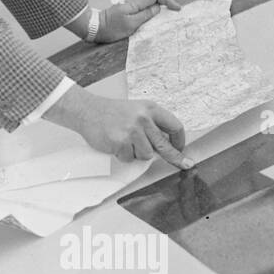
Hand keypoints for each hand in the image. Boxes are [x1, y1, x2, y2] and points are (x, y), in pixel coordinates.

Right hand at [45, 86, 191, 168]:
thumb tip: (164, 146)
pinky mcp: (120, 142)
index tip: (180, 148)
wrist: (87, 110)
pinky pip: (129, 158)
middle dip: (176, 158)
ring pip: (146, 155)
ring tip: (124, 142)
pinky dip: (123, 155)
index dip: (179, 140)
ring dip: (136, 153)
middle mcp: (143, 119)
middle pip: (164, 145)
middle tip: (186, 165)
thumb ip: (150, 124)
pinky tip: (115, 144)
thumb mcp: (135, 110)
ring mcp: (132, 131)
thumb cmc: (111, 112)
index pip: (174, 126)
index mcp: (150, 108)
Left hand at [98, 0, 181, 42]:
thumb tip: (158, 8)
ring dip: (161, 8)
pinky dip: (153, 12)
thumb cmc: (110, 28)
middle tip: (176, 13)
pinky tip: (156, 20)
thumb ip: (145, 15)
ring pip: (150, 3)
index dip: (168, 0)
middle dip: (167, 3)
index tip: (177, 9)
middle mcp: (134, 1)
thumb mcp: (131, 24)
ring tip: (169, 17)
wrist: (95, 28)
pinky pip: (144, 9)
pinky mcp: (128, 11)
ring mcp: (131, 6)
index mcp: (135, 3)